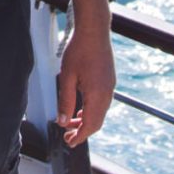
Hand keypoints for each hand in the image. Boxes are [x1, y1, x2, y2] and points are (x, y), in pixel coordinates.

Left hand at [56, 17, 115, 146]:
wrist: (94, 30)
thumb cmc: (79, 50)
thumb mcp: (67, 77)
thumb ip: (65, 101)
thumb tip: (63, 121)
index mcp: (97, 95)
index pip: (90, 125)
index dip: (80, 136)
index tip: (69, 142)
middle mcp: (107, 93)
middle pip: (97, 121)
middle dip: (83, 131)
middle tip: (68, 136)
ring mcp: (110, 87)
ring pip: (100, 112)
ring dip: (86, 120)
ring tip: (70, 122)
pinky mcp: (109, 81)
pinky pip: (102, 102)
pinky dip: (91, 110)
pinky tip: (80, 108)